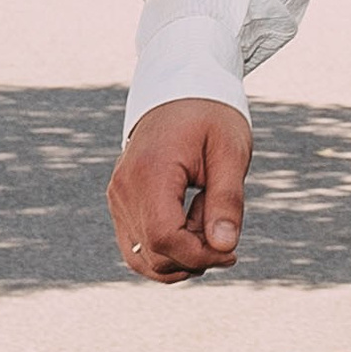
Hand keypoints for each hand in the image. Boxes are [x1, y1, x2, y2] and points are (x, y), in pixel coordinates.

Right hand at [107, 98, 252, 281]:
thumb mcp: (231, 152)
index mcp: (150, 173)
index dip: (199, 256)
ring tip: (206, 226)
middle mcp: (125, 189)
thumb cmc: (211, 117)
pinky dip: (167, 251)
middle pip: (153, 254)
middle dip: (195, 258)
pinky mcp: (122, 204)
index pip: (164, 238)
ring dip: (181, 259)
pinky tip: (192, 229)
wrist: (180, 92)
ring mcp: (119, 198)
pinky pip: (138, 246)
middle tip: (223, 230)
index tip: (231, 251)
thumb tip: (225, 248)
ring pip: (142, 258)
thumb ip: (228, 201)